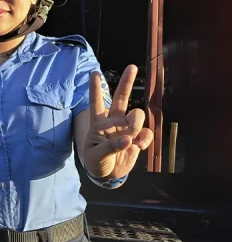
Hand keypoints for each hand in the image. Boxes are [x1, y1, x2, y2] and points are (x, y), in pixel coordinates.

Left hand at [83, 65, 153, 179]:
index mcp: (99, 123)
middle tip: (132, 67)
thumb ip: (111, 146)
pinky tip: (138, 146)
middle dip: (127, 82)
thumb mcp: (97, 155)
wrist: (108, 175)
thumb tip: (128, 139)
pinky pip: (146, 132)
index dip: (96, 88)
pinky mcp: (138, 137)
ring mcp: (127, 128)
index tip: (94, 73)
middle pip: (121, 98)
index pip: (96, 103)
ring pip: (137, 115)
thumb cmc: (97, 162)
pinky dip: (145, 138)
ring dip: (136, 124)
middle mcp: (113, 121)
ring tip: (130, 139)